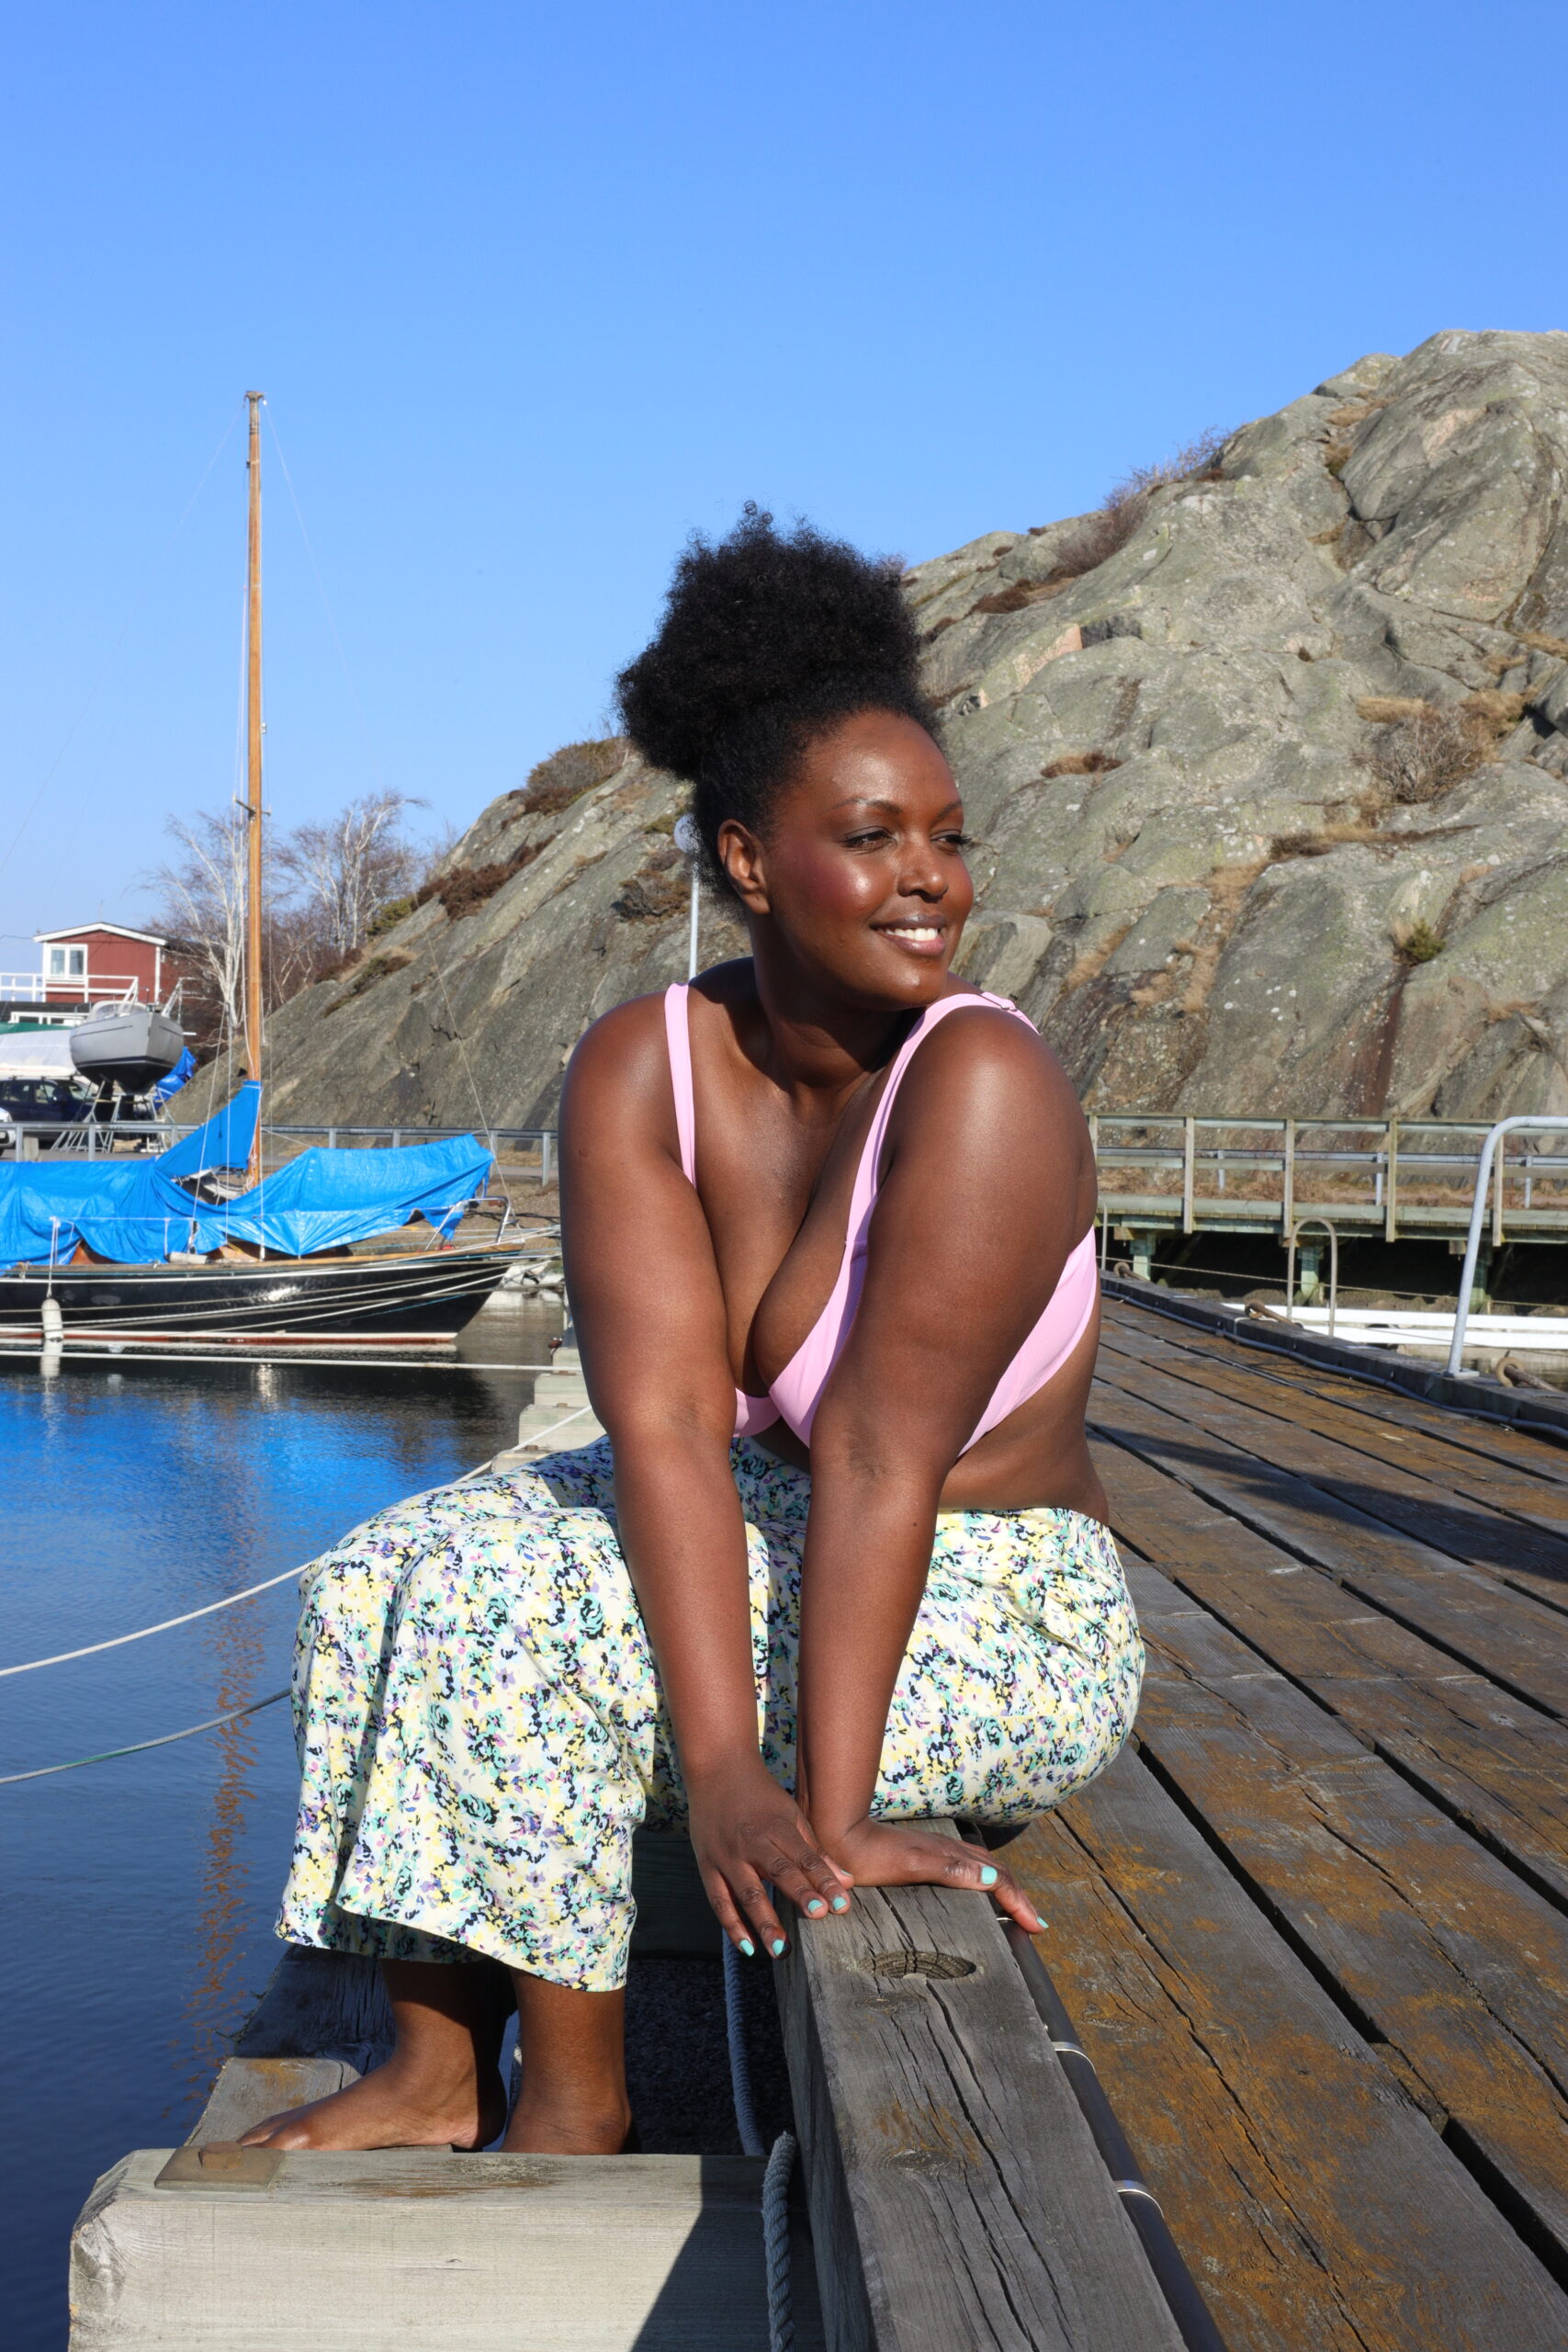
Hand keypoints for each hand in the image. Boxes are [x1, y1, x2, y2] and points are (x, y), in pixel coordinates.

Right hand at [686, 1758, 852, 1956]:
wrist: (717, 1770)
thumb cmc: (761, 1796)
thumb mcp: (791, 1815)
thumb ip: (816, 1851)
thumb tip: (846, 1882)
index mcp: (776, 1826)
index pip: (804, 1858)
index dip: (824, 1881)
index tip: (842, 1904)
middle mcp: (751, 1841)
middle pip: (778, 1871)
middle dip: (799, 1894)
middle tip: (819, 1916)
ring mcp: (726, 1855)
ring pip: (746, 1892)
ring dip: (764, 1922)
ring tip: (780, 1949)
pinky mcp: (706, 1865)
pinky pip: (719, 1900)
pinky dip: (732, 1925)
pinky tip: (747, 1947)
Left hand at [819, 1817, 1043, 1934]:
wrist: (838, 1837)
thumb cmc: (871, 1856)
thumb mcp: (912, 1865)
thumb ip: (951, 1869)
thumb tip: (992, 1877)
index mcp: (951, 1855)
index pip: (997, 1878)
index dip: (1018, 1901)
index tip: (1036, 1926)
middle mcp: (949, 1852)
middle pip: (996, 1872)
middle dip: (1018, 1897)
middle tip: (1035, 1922)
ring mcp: (938, 1853)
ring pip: (983, 1868)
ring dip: (1004, 1889)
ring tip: (1016, 1909)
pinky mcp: (925, 1858)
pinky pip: (967, 1869)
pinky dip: (984, 1884)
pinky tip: (978, 1893)